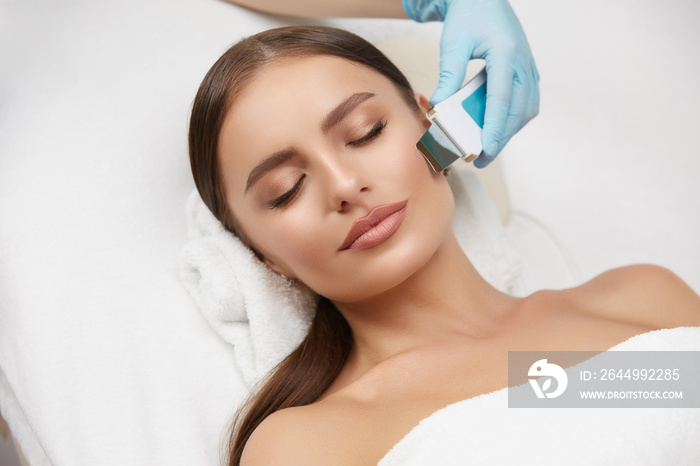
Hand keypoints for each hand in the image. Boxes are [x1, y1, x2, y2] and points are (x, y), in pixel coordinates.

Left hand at [403, 0, 538, 166]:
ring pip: (525, 110)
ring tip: (486, 147)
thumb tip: (438, 107)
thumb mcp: (452, 44)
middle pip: (517, 111)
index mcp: (505, 54)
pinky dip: (512, 119)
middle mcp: (523, 63)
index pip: (501, 99)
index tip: (486, 149)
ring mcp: (529, 68)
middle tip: (480, 158)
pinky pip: (526, 103)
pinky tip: (496, 129)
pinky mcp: (528, 72)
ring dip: (508, 131)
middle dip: (500, 138)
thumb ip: (448, 76)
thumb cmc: (469, 16)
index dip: (495, 127)